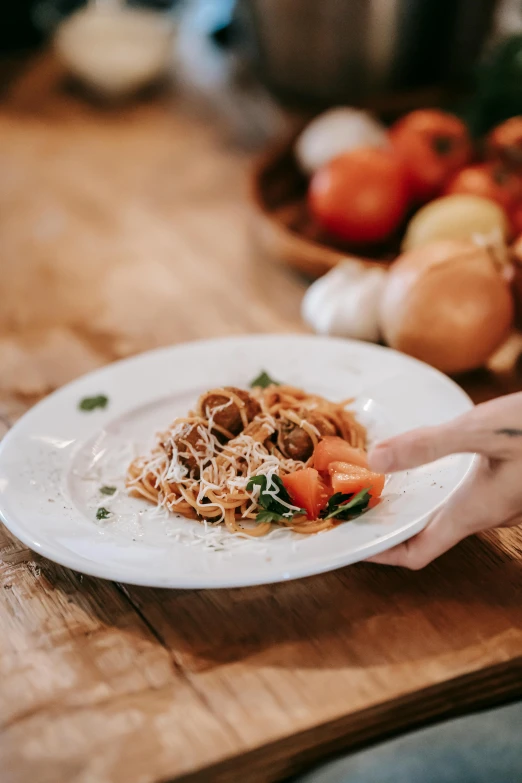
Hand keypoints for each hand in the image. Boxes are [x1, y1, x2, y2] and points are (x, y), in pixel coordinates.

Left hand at [367, 392, 521, 568]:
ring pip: (449, 514)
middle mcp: (488, 515)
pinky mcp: (514, 484)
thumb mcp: (481, 430)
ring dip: (414, 505)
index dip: (382, 553)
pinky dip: (437, 487)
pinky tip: (427, 463)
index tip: (352, 544)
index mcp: (474, 511)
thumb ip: (428, 445)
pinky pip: (466, 496)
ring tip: (382, 483)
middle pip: (429, 535)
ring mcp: (504, 501)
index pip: (418, 553)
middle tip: (357, 506)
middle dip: (392, 524)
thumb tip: (375, 460)